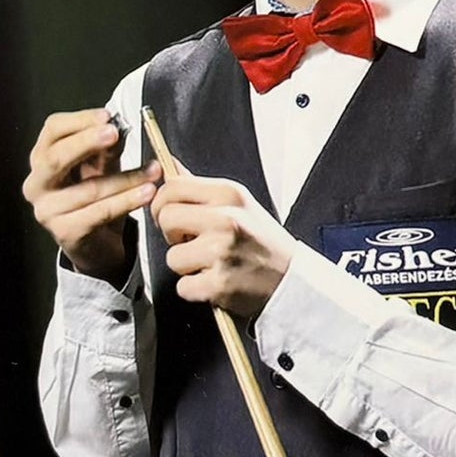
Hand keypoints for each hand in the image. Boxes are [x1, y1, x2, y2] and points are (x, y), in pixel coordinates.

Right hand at [23, 108, 160, 284]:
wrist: (97, 243)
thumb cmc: (96, 197)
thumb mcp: (103, 166)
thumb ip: (108, 148)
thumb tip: (119, 127)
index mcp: (42, 159)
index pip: (53, 130)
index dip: (80, 121)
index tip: (107, 116)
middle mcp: (37, 184)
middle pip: (56, 157)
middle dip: (87, 142)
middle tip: (115, 133)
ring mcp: (47, 210)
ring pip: (89, 188)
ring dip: (127, 178)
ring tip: (154, 170)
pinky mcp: (64, 232)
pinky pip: (99, 212)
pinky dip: (127, 201)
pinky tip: (148, 193)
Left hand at [152, 173, 297, 320]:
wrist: (291, 279)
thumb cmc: (263, 242)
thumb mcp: (240, 204)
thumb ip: (202, 189)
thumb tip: (170, 166)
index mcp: (230, 194)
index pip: (172, 187)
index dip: (163, 203)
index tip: (172, 216)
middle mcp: (227, 219)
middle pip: (166, 218)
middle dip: (173, 234)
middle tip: (194, 242)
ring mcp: (222, 251)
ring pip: (172, 256)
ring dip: (187, 266)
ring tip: (212, 263)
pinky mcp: (219, 283)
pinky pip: (182, 286)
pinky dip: (195, 290)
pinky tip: (216, 281)